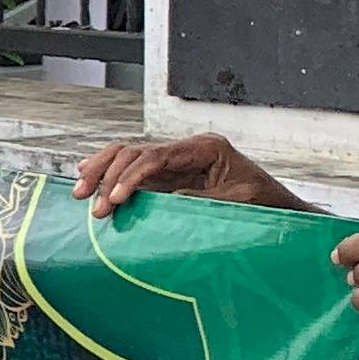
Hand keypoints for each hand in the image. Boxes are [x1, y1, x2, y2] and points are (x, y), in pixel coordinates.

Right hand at [69, 131, 291, 210]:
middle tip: (86, 199)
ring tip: (79, 192)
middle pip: (134, 150)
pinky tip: (88, 181)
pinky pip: (132, 173)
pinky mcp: (169, 178)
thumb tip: (164, 201)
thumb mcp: (237, 203)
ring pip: (127, 157)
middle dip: (106, 173)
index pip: (156, 155)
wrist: (280, 212)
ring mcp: (175, 163)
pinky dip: (109, 176)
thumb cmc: (265, 204)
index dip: (131, 175)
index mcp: (205, 148)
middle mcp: (186, 150)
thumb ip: (201, 200)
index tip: (114, 198)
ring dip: (100, 172)